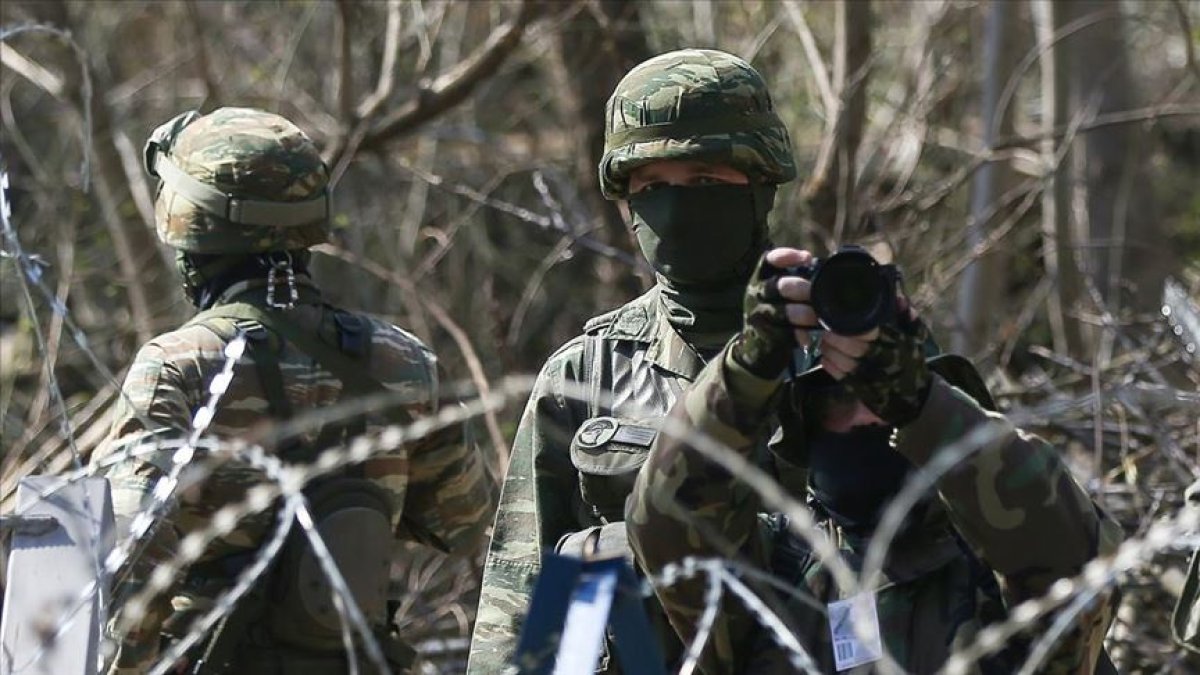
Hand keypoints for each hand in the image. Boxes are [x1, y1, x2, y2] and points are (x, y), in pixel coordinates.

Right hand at [732, 248, 826, 377]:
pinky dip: (799, 335)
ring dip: (805, 314)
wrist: (755, 347)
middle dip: (802, 289)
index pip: (769, 260)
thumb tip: (825, 271)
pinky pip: (786, 333)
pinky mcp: (765, 335)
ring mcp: (758, 315)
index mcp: (760, 279)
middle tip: (816, 293)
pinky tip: (806, 337)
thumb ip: (796, 282)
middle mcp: (756, 294)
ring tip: (817, 318)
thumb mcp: (778, 294)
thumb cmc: (776, 314)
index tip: (807, 258)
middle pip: (780, 285)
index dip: (787, 256)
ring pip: (785, 311)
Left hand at [836, 296, 933, 426]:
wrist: (914, 397)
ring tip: (825, 341)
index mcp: (895, 344)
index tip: (842, 317)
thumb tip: (898, 297)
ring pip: (843, 361)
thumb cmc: (912, 361)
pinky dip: (829, 364)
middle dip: (836, 337)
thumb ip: (907, 316)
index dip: (853, 325)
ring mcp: (869, 375)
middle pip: (853, 347)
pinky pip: (839, 375)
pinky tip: (826, 355)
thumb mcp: (916, 337)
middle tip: (827, 329)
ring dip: (830, 349)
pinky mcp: (859, 388)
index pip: (869, 332)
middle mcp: (881, 359)